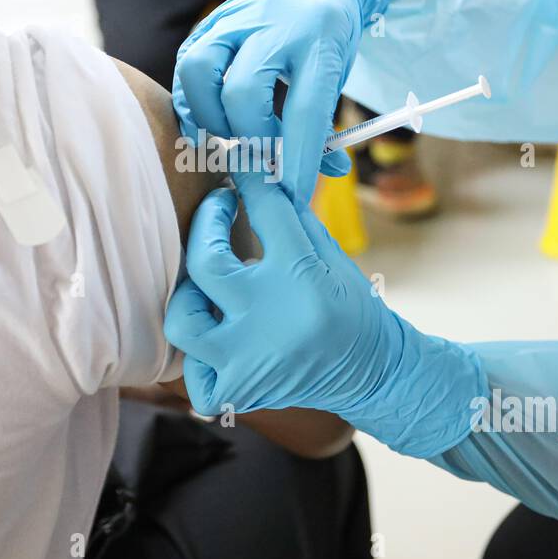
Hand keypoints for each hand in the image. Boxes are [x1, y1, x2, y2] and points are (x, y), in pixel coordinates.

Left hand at [164, 170, 485, 457]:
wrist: (374, 373)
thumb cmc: (351, 308)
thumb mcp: (333, 256)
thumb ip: (293, 219)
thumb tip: (256, 178)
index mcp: (303, 278)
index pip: (265, 212)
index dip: (248, 180)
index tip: (239, 166)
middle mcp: (270, 319)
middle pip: (206, 262)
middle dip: (207, 222)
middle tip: (218, 208)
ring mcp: (249, 360)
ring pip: (183, 321)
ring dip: (190, 296)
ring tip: (208, 286)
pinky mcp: (239, 391)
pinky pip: (193, 371)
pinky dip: (199, 355)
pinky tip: (220, 339)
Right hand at [172, 0, 395, 204]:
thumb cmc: (328, 35)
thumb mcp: (337, 73)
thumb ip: (320, 126)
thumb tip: (302, 182)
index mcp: (319, 38)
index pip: (305, 108)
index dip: (296, 159)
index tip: (292, 193)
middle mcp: (273, 23)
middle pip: (242, 92)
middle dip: (248, 140)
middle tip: (261, 160)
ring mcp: (235, 17)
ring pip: (199, 72)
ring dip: (210, 118)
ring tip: (231, 137)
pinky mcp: (209, 22)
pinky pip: (186, 66)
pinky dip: (194, 102)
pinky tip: (211, 119)